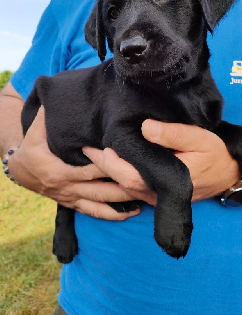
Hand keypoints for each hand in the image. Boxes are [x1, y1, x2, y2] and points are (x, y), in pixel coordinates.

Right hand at [8, 107, 139, 219]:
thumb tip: (56, 100)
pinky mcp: (75, 204)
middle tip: (147, 181)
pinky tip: (132, 212)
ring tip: (146, 197)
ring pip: (102, 203)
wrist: (21, 173)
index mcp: (59, 172)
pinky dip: (113, 214)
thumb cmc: (31, 150)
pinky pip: (95, 213)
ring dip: (124, 201)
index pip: (90, 169)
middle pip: (101, 189)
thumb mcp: (35, 133)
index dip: (108, 165)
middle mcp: (68, 188)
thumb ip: (47, 118)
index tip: (128, 160)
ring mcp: (73, 198)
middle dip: (124, 186)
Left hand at [83, 119, 240, 203]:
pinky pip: (132, 187)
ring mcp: (156, 195)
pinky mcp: (157, 193)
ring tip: (91, 155)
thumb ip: (174, 134)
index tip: (98, 146)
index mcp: (168, 180)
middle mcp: (158, 192)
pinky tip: (109, 164)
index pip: (131, 176)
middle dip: (102, 166)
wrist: (228, 174)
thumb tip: (146, 127)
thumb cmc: (215, 154)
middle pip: (123, 184)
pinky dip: (118, 176)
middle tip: (86, 148)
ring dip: (108, 173)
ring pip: (126, 188)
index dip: (112, 164)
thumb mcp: (199, 139)